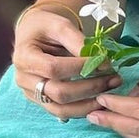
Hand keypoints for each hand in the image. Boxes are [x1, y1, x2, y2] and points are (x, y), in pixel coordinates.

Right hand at [12, 5, 122, 121]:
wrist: (34, 35)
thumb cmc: (46, 27)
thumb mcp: (60, 25)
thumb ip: (77, 41)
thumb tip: (100, 60)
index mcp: (24, 57)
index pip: (53, 68)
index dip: (81, 68)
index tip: (105, 63)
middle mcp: (24, 79)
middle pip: (58, 93)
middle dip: (90, 88)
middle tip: (114, 79)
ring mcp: (31, 94)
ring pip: (61, 109)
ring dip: (90, 103)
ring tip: (111, 91)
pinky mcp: (41, 102)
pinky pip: (63, 112)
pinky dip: (84, 109)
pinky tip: (100, 100)